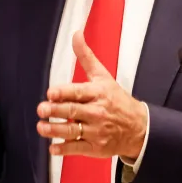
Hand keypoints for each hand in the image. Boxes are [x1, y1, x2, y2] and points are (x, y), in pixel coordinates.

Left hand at [36, 30, 147, 158]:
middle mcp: (97, 112)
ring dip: (55, 130)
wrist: (140, 128)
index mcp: (98, 93)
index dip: (64, 93)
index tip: (51, 93)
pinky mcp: (96, 147)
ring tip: (41, 127)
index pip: (79, 92)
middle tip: (41, 109)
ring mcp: (96, 131)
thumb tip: (76, 34)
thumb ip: (86, 56)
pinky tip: (53, 147)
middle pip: (73, 111)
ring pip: (73, 131)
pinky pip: (77, 148)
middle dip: (56, 110)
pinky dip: (64, 149)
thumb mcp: (103, 76)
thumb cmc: (117, 100)